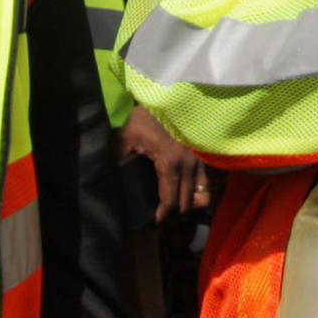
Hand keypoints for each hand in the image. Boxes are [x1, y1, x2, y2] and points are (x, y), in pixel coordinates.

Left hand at [120, 107, 210, 224]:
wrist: (165, 96)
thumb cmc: (144, 117)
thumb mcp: (125, 138)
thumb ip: (119, 160)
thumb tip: (111, 183)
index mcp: (170, 163)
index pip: (170, 201)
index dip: (162, 216)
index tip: (154, 222)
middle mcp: (189, 164)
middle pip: (186, 203)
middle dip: (174, 214)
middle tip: (159, 215)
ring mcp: (199, 160)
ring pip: (201, 196)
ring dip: (188, 205)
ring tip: (173, 205)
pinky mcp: (203, 156)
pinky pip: (206, 182)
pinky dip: (198, 192)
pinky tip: (186, 193)